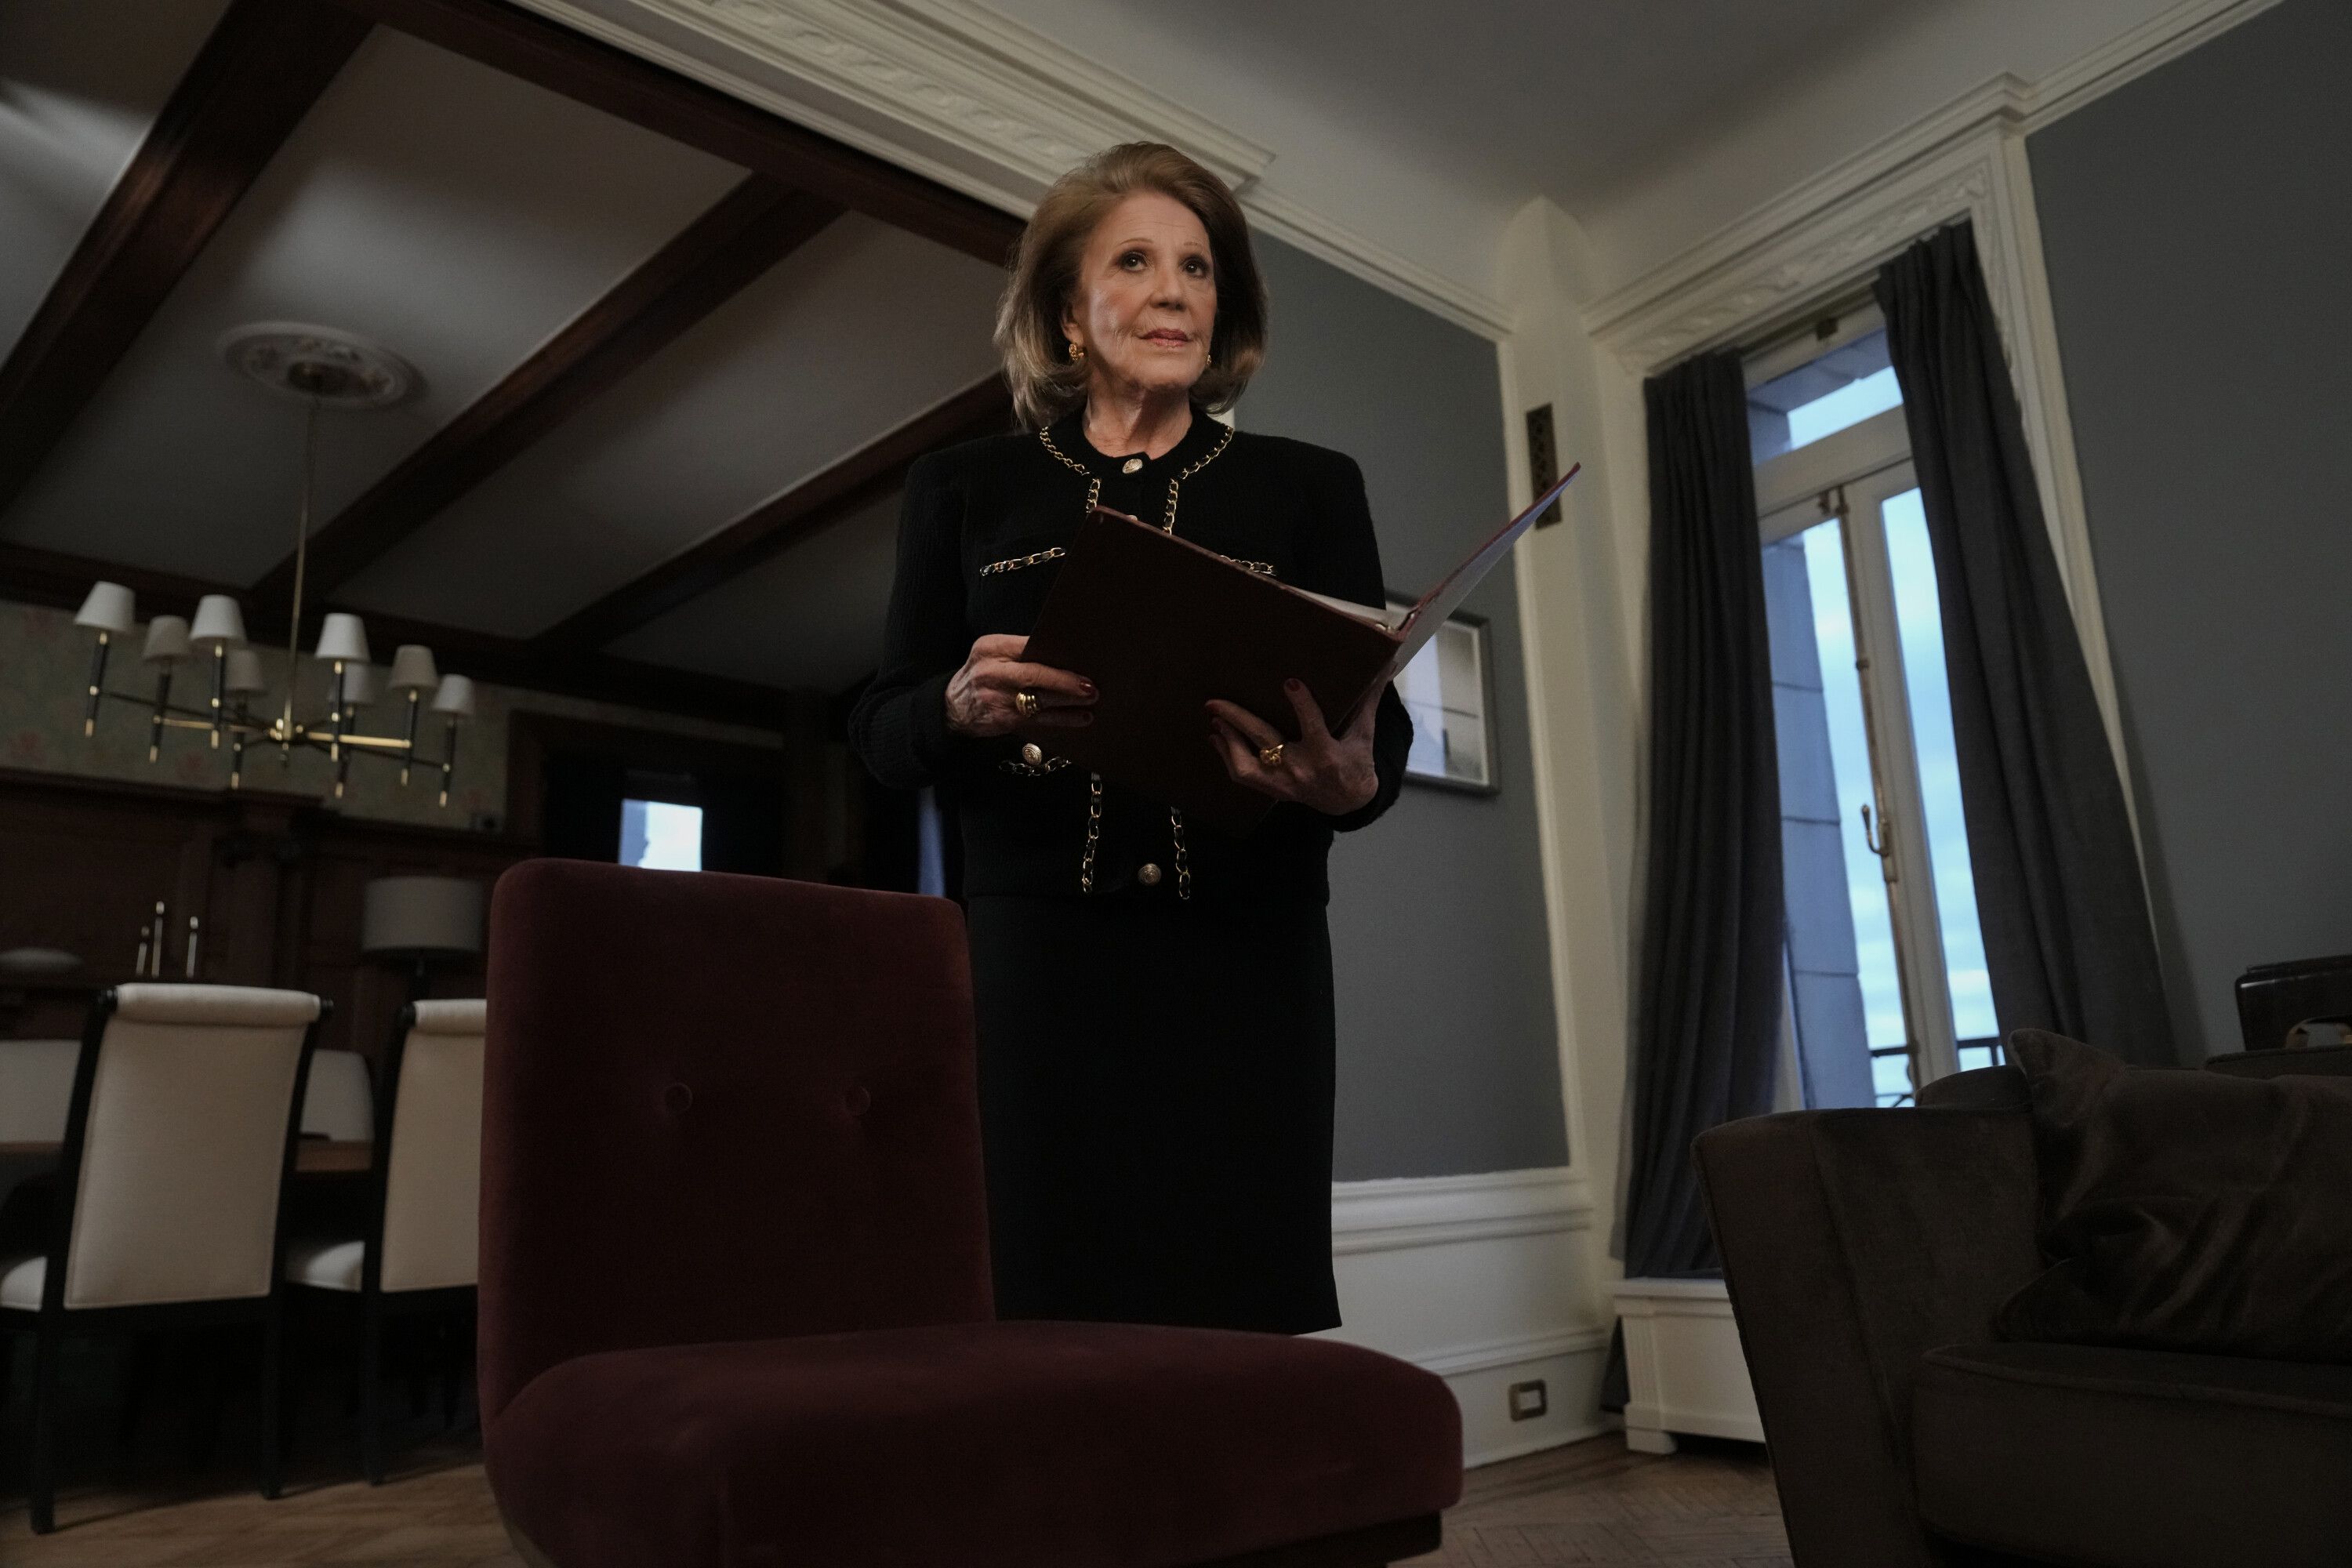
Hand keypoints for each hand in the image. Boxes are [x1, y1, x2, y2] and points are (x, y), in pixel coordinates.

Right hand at [945, 634, 1094, 737]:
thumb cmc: (981, 676)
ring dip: (1068, 702)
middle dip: (1065, 681)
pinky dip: (1061, 719)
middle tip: (1089, 685)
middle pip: (1034, 675)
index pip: (1027, 645)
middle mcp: (992, 672)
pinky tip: (1078, 718)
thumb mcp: (990, 655)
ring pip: (1039, 700)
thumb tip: (1061, 655)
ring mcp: (996, 698)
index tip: (1078, 657)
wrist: (953, 708)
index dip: (1054, 653)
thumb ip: (1018, 652)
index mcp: (991, 648)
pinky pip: (1038, 720)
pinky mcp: (1003, 720)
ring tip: (1090, 701)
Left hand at [1206, 680, 1377, 815]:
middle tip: (1215, 702)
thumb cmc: (1356, 762)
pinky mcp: (1273, 789)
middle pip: (1265, 740)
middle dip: (1238, 720)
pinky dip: (1227, 756)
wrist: (1349, 802)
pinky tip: (1217, 736)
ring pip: (1246, 764)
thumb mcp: (1364, 734)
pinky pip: (1243, 775)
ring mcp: (1283, 782)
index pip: (1313, 725)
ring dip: (1227, 741)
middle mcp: (1301, 769)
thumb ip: (1367, 701)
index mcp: (1327, 754)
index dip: (1302, 704)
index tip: (1289, 682)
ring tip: (1214, 719)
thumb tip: (1385, 667)